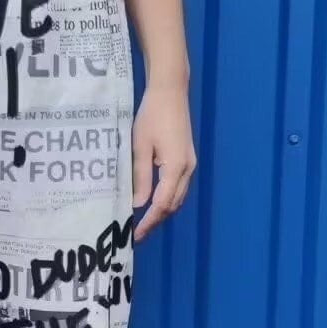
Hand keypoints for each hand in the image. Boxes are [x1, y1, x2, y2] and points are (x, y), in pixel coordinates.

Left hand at [132, 81, 195, 240]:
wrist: (170, 93)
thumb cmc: (152, 116)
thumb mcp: (140, 146)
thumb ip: (140, 177)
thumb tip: (138, 204)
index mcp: (176, 167)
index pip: (162, 204)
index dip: (149, 221)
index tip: (136, 234)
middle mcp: (187, 170)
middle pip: (172, 205)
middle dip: (155, 221)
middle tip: (136, 234)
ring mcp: (189, 165)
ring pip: (177, 199)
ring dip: (161, 213)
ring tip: (142, 224)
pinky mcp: (186, 160)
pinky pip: (177, 188)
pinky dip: (166, 201)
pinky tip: (152, 204)